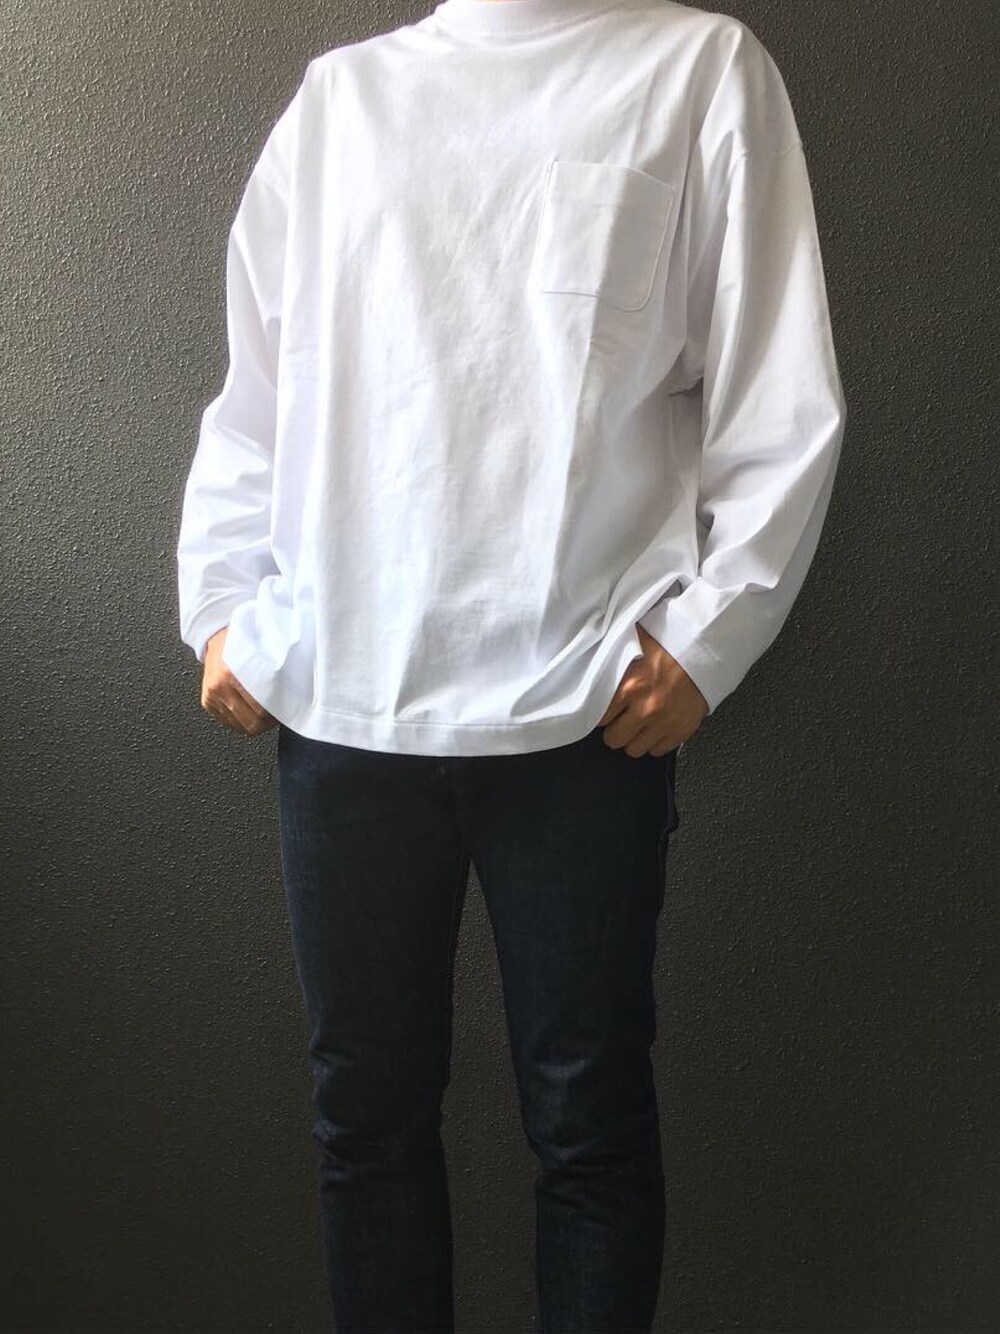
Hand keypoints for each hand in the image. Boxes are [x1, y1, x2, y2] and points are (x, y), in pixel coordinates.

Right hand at [201, 628, 277, 736]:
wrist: (216, 633)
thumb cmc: (240, 639)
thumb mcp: (261, 650)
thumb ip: (273, 673)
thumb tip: (292, 690)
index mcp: (232, 673)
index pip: (260, 709)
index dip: (277, 713)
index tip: (286, 710)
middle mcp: (219, 686)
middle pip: (251, 722)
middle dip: (268, 722)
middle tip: (278, 714)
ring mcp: (212, 695)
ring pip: (240, 726)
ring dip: (255, 722)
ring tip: (266, 712)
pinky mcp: (208, 701)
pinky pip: (229, 722)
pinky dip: (241, 720)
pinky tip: (250, 710)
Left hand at [597, 623, 708, 756]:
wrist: (707, 652)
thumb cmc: (673, 644)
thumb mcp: (638, 641)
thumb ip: (614, 651)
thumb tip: (595, 641)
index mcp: (631, 686)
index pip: (599, 717)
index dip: (601, 714)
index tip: (606, 710)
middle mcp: (646, 709)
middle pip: (614, 739)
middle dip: (614, 730)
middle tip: (619, 720)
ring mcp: (664, 723)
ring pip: (634, 750)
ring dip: (633, 739)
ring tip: (637, 725)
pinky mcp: (681, 731)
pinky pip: (658, 751)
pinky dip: (654, 742)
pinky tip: (655, 727)